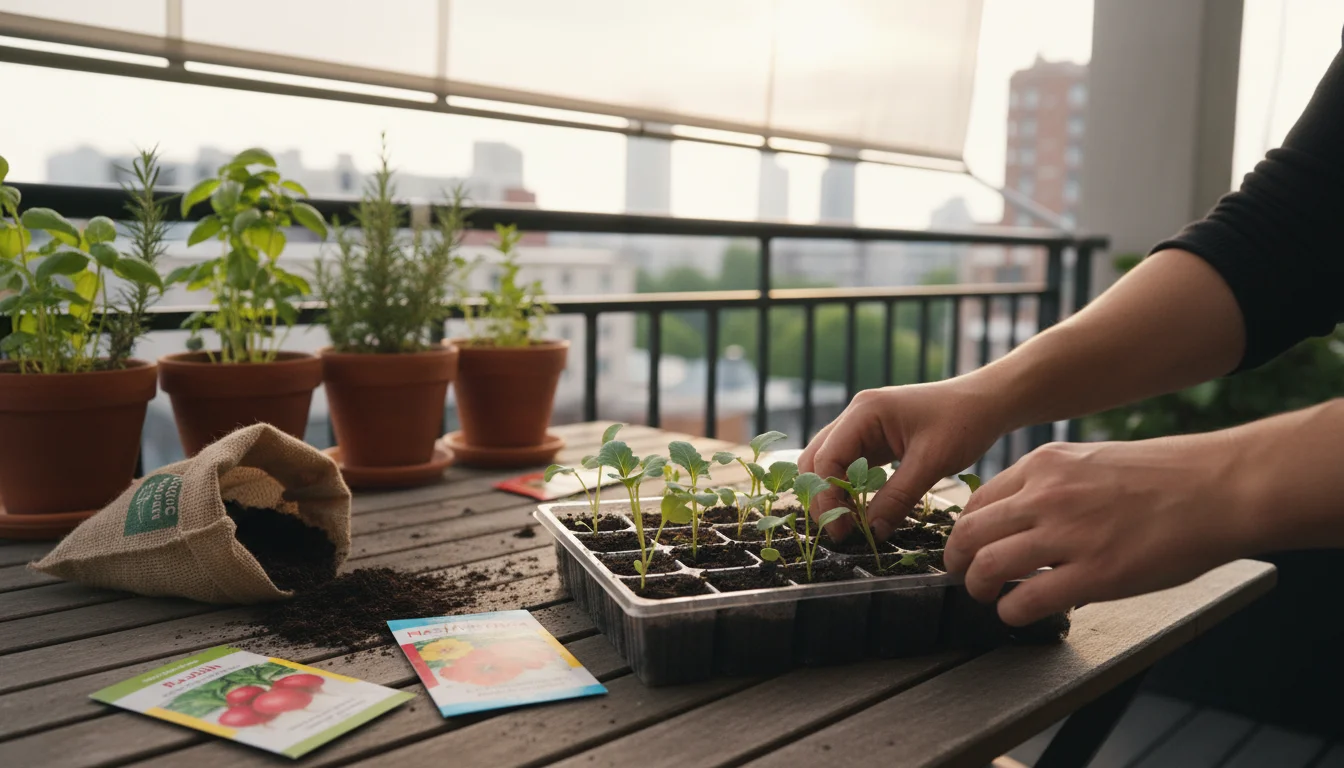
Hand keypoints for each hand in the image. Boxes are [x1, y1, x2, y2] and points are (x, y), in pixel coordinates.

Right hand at [798, 378, 1007, 540]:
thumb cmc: (964, 422)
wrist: (987, 403)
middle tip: (840, 531)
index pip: (826, 457)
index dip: (827, 497)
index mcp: (865, 411)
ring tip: (850, 524)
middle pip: (817, 459)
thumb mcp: (932, 462)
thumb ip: (899, 497)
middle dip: (823, 496)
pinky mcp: (873, 438)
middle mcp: (856, 415)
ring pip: (829, 463)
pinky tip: (861, 510)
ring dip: (834, 493)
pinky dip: (849, 488)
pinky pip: (849, 465)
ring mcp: (862, 426)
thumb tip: (873, 531)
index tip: (841, 530)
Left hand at [943, 437, 1256, 625]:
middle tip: (961, 576)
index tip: (967, 546)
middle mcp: (1047, 495)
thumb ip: (1053, 487)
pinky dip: (1010, 611)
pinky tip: (1015, 614)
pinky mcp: (1095, 574)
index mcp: (1045, 465)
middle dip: (957, 559)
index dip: (966, 530)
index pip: (978, 500)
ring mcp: (1068, 534)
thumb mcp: (1092, 463)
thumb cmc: (1167, 476)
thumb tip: (1027, 521)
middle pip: (970, 532)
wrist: (1219, 487)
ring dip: (977, 587)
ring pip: (988, 565)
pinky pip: (1027, 599)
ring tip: (986, 597)